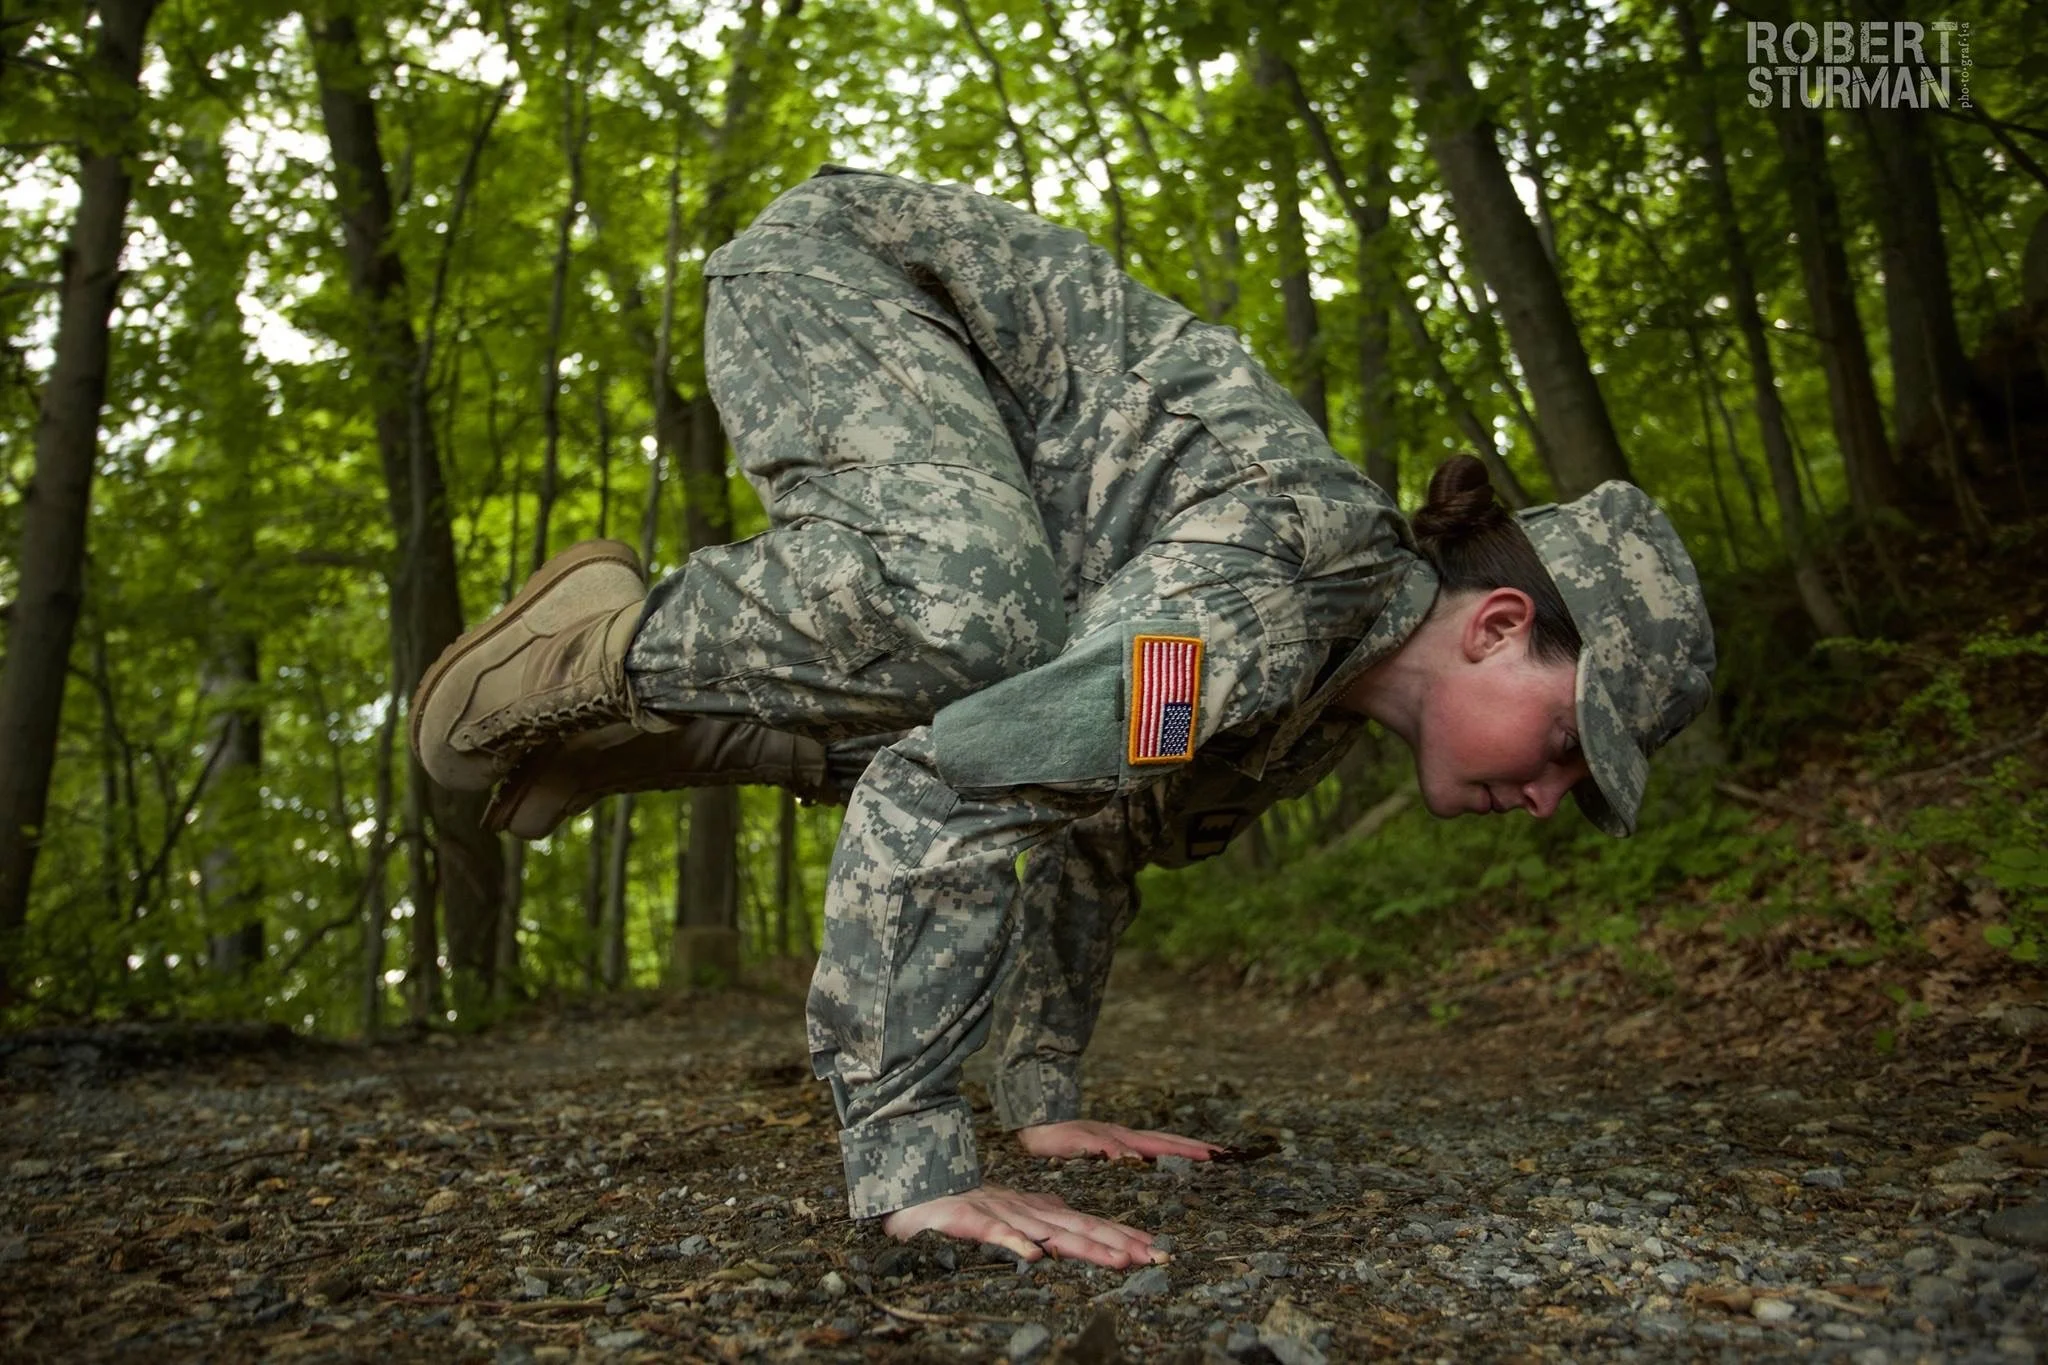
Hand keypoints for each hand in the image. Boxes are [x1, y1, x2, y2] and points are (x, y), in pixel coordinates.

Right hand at [879, 1181, 1163, 1268]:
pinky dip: (1017, 1244)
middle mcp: (1030, 1212)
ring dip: (1087, 1246)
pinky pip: (998, 1235)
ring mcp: (1004, 1215)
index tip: (1156, 1248)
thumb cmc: (966, 1206)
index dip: (1123, 1235)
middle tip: (1157, 1255)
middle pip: (1082, 1228)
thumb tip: (1068, 1219)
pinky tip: (1036, 1257)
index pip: (1089, 1223)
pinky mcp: (974, 1221)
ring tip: (1119, 1261)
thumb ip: (1041, 1214)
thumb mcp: (1013, 1211)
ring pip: (1052, 1232)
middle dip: (1121, 1242)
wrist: (920, 1189)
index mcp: (1040, 1211)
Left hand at [1015, 1119, 1223, 1162]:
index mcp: (1122, 1138)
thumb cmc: (1052, 1136)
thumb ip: (1105, 1149)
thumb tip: (1136, 1159)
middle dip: (1196, 1148)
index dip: (1189, 1152)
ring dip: (1183, 1149)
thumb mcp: (1076, 1143)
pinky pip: (1146, 1148)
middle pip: (1168, 1141)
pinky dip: (1164, 1152)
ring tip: (1206, 1156)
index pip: (1163, 1145)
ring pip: (1159, 1143)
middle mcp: (1126, 1137)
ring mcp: (1120, 1139)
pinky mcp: (1111, 1144)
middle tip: (1224, 1155)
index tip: (1216, 1156)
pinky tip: (1167, 1161)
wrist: (1034, 1122)